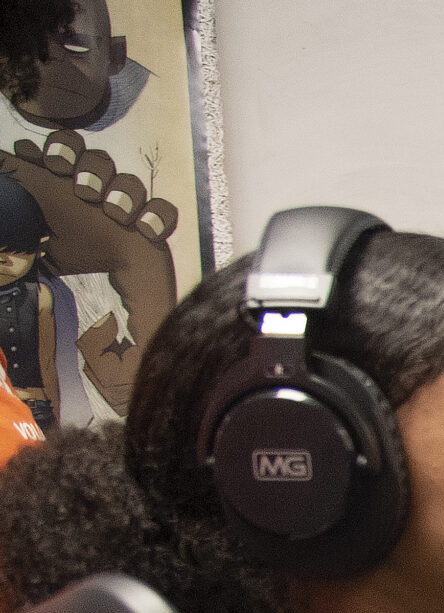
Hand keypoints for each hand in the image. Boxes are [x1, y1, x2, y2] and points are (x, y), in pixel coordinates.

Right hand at [3, 142, 176, 353]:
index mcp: (129, 232)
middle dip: (119, 195)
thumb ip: (128, 326)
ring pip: (101, 162)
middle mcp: (109, 202)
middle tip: (102, 208)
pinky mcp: (49, 163)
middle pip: (130, 185)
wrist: (14, 236)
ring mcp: (80, 180)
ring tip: (75, 188)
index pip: (161, 215)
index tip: (140, 230)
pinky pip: (66, 142)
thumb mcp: (95, 302)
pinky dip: (61, 150)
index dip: (156, 217)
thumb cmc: (64, 267)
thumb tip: (136, 372)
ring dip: (90, 172)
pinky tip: (49, 166)